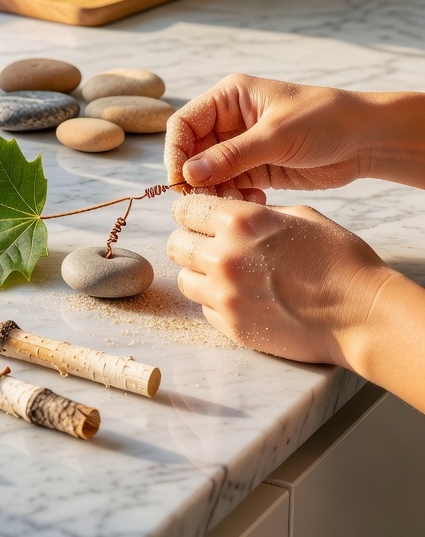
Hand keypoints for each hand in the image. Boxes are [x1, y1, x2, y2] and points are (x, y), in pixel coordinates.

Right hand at [165, 75, 373, 195]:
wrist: (367, 139)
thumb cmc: (325, 120)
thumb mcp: (276, 135)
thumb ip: (232, 155)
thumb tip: (189, 174)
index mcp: (229, 97)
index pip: (184, 124)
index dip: (176, 152)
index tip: (180, 181)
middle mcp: (231, 120)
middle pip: (193, 152)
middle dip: (195, 178)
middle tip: (204, 203)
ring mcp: (244, 146)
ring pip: (210, 173)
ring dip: (215, 191)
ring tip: (232, 205)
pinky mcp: (259, 168)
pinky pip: (232, 185)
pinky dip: (235, 197)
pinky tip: (254, 202)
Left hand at [166, 193, 393, 365]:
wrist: (361, 314)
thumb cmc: (338, 260)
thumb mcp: (298, 216)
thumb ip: (256, 213)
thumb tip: (231, 214)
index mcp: (239, 221)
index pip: (185, 208)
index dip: (191, 211)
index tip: (199, 217)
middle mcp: (224, 257)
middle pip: (176, 244)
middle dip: (190, 241)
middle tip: (209, 245)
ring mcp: (226, 296)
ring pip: (184, 279)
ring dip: (199, 273)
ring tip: (226, 273)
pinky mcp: (233, 327)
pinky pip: (204, 308)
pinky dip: (215, 301)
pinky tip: (241, 296)